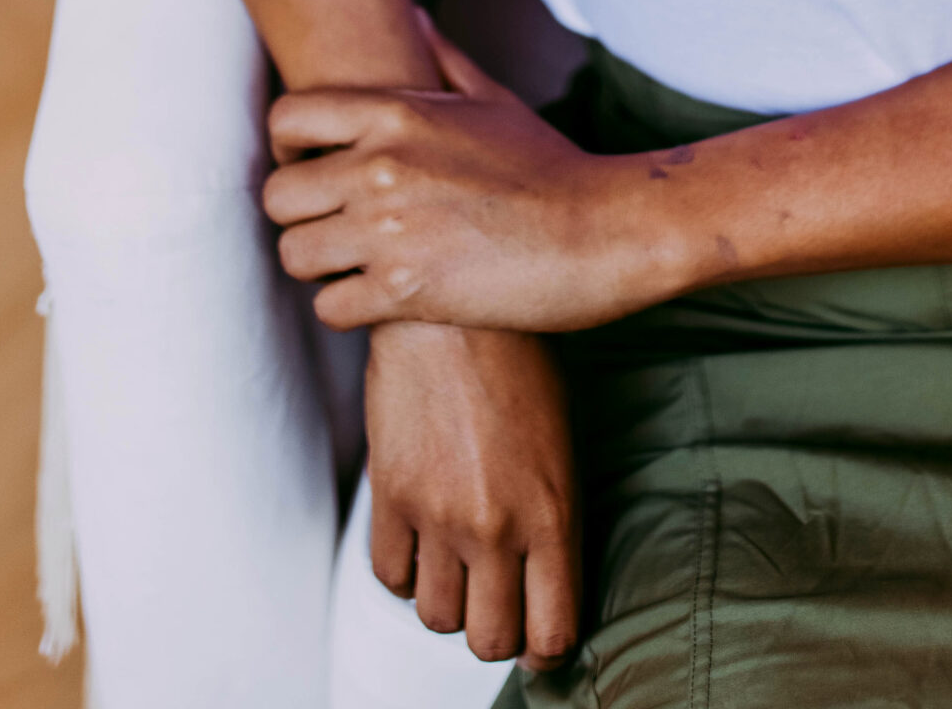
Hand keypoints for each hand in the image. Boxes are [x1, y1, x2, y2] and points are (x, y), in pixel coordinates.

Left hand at [264, 20, 681, 331]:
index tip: (312, 167)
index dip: (288, 149)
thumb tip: (413, 15)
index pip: (287, 118)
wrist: (602, 232)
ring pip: (293, 255)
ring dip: (320, 267)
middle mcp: (382, 166)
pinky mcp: (404, 291)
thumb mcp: (495, 101)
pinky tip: (384, 298)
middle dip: (301, 216)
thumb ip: (442, 58)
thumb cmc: (550, 167)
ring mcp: (389, 230)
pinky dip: (350, 309)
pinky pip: (328, 310)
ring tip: (358, 265)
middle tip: (336, 227)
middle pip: (277, 195)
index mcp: (398, 113)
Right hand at [365, 320, 577, 670]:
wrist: (457, 307)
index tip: (540, 630)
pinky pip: (390, 575)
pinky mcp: (389, 493)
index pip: (552, 632)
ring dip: (450, 599)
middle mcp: (496, 526)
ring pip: (437, 617)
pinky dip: (406, 570)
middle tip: (499, 598)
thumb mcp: (562, 442)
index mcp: (553, 513)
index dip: (546, 644)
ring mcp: (438, 514)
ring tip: (461, 563)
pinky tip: (423, 539)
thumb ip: (554, 517)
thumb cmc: (522, 364)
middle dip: (497, 629)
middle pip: (490, 640)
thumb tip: (544, 581)